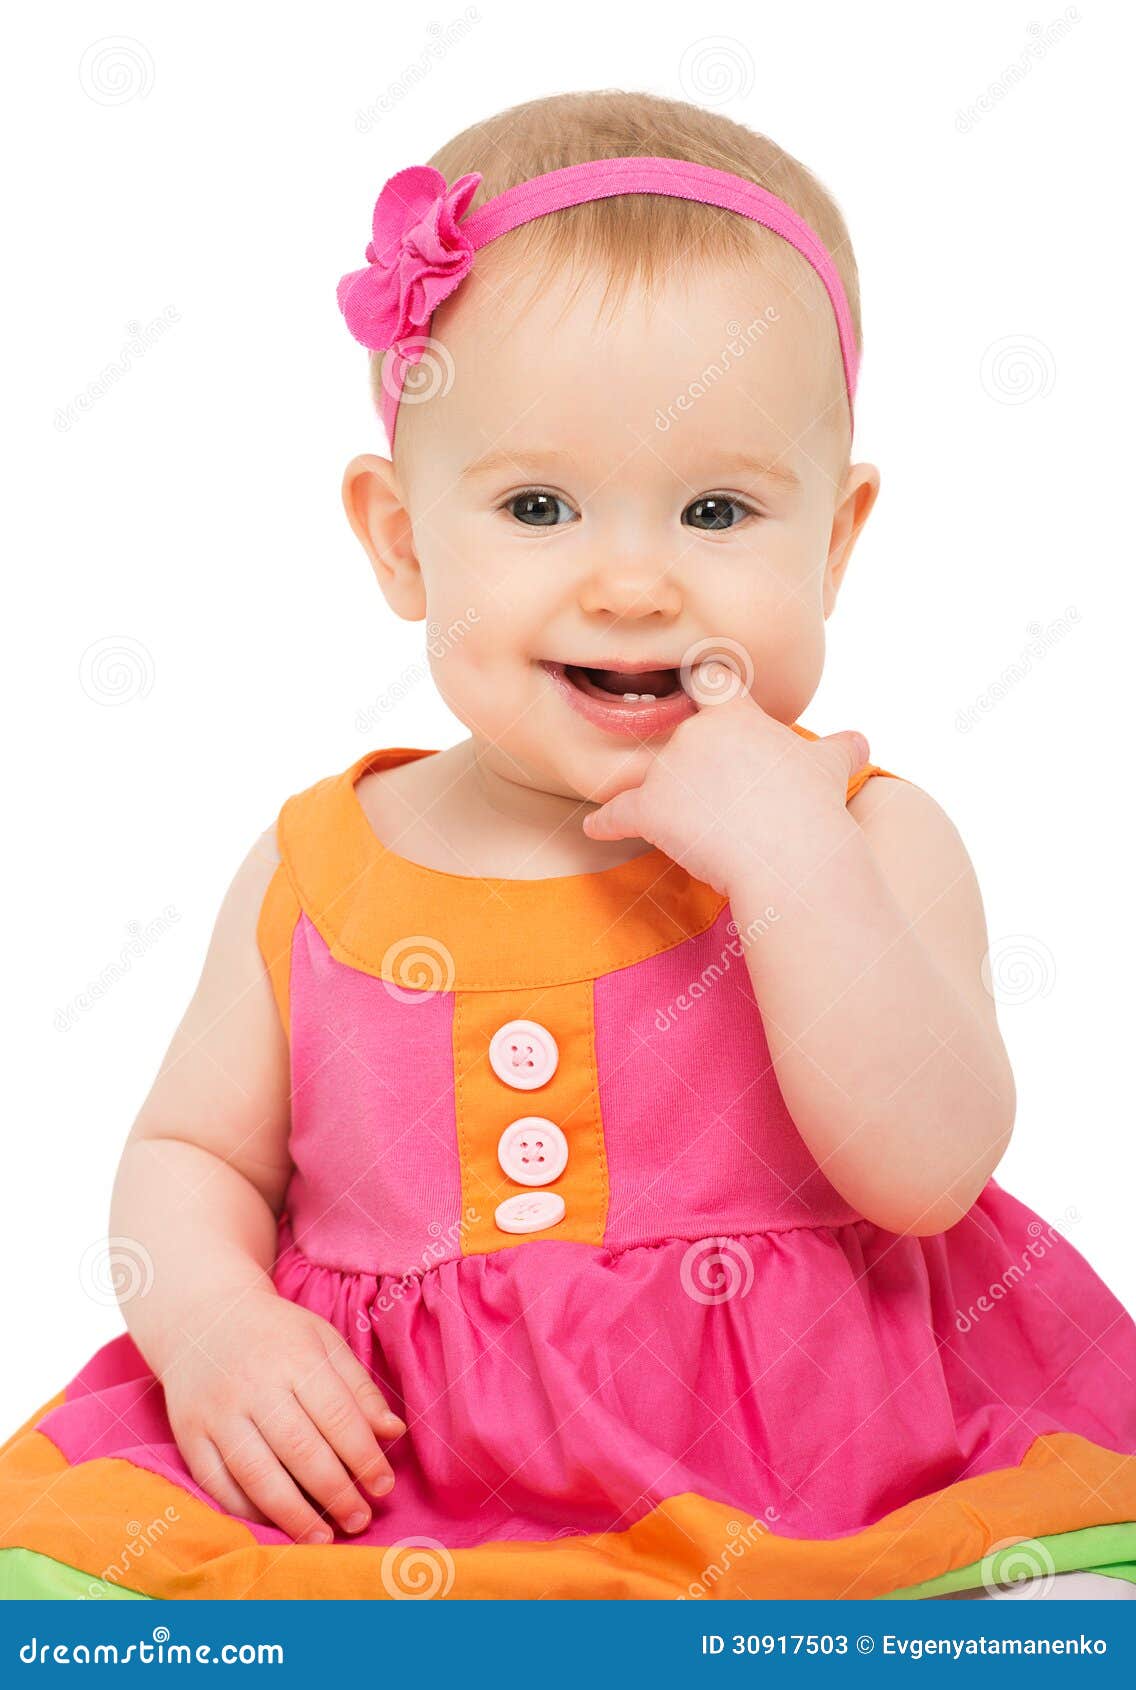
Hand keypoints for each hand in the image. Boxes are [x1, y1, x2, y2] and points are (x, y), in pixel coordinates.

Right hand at [160, 1288, 404, 1543]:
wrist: (203, 1318)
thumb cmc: (277, 1334)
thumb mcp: (324, 1342)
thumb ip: (358, 1389)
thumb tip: (393, 1432)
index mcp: (295, 1357)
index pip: (337, 1415)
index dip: (364, 1457)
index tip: (384, 1487)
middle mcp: (253, 1385)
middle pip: (299, 1449)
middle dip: (335, 1492)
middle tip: (359, 1520)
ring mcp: (217, 1412)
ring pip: (256, 1473)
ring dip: (293, 1514)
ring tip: (322, 1537)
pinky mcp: (188, 1435)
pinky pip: (217, 1484)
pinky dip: (247, 1511)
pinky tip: (276, 1525)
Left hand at [583, 671, 869, 895]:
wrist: (790, 851)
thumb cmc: (811, 806)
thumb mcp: (829, 767)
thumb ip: (837, 749)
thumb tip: (859, 742)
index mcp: (736, 716)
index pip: (711, 683)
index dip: (705, 684)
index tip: (698, 678)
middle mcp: (695, 733)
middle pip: (684, 745)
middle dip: (698, 770)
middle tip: (729, 803)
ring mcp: (669, 770)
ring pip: (655, 780)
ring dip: (664, 799)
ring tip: (690, 828)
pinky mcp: (650, 809)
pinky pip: (617, 814)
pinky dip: (606, 822)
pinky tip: (594, 827)